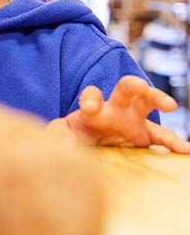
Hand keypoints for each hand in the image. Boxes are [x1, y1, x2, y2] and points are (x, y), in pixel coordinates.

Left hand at [47, 76, 189, 153]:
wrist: (87, 148)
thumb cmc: (73, 136)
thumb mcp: (61, 135)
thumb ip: (57, 135)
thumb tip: (61, 143)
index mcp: (93, 107)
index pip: (92, 94)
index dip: (91, 98)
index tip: (90, 108)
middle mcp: (115, 108)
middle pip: (125, 88)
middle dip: (133, 84)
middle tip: (140, 86)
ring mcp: (132, 120)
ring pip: (147, 102)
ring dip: (158, 99)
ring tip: (169, 105)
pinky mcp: (144, 135)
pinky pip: (163, 136)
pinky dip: (175, 142)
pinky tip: (184, 150)